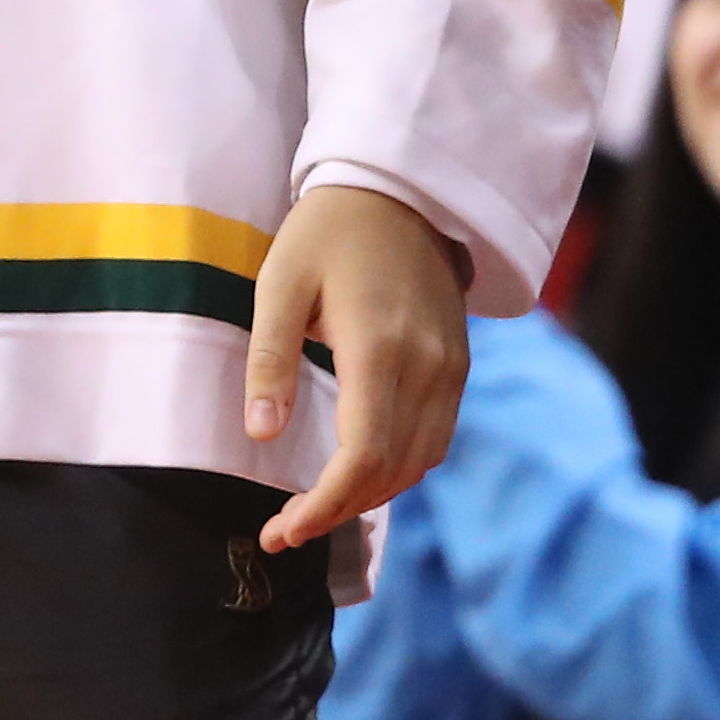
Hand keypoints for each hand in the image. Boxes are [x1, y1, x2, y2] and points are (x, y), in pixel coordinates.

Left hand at [248, 182, 470, 554]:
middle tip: (283, 528)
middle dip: (336, 511)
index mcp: (380, 346)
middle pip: (391, 471)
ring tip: (314, 506)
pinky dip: (398, 468)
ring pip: (418, 463)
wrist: (402, 190)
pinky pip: (435, 439)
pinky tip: (359, 470)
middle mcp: (427, 366)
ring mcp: (451, 369)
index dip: (324, 505)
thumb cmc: (329, 231)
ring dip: (369, 495)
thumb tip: (261, 435)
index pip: (363, 455)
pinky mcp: (458, 366)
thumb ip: (270, 360)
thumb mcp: (281, 282)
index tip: (281, 530)